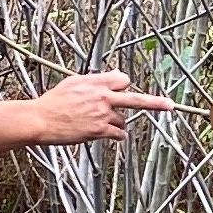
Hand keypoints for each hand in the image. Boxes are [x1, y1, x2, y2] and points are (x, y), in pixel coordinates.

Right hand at [25, 71, 174, 146]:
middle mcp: (102, 97)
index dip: (122, 86)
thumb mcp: (74, 82)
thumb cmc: (53, 102)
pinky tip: (108, 135)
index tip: (122, 91)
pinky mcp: (98, 130)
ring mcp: (101, 114)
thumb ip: (95, 80)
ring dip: (116, 124)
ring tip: (96, 124)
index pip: (123, 80)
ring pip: (123, 121)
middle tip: (171, 106)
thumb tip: (115, 76)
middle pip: (135, 99)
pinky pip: (118, 135)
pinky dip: (116, 136)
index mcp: (95, 82)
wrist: (40, 119)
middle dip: (156, 103)